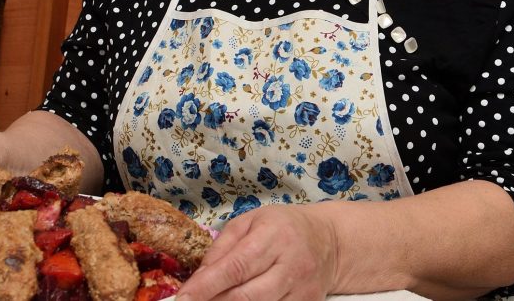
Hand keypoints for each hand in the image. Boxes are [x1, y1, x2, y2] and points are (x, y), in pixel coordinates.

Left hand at [176, 204, 337, 300]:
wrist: (329, 241)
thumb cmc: (283, 227)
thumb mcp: (250, 221)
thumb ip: (222, 246)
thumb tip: (199, 276)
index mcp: (273, 236)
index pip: (235, 267)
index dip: (206, 286)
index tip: (184, 298)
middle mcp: (290, 264)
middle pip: (246, 296)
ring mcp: (301, 290)